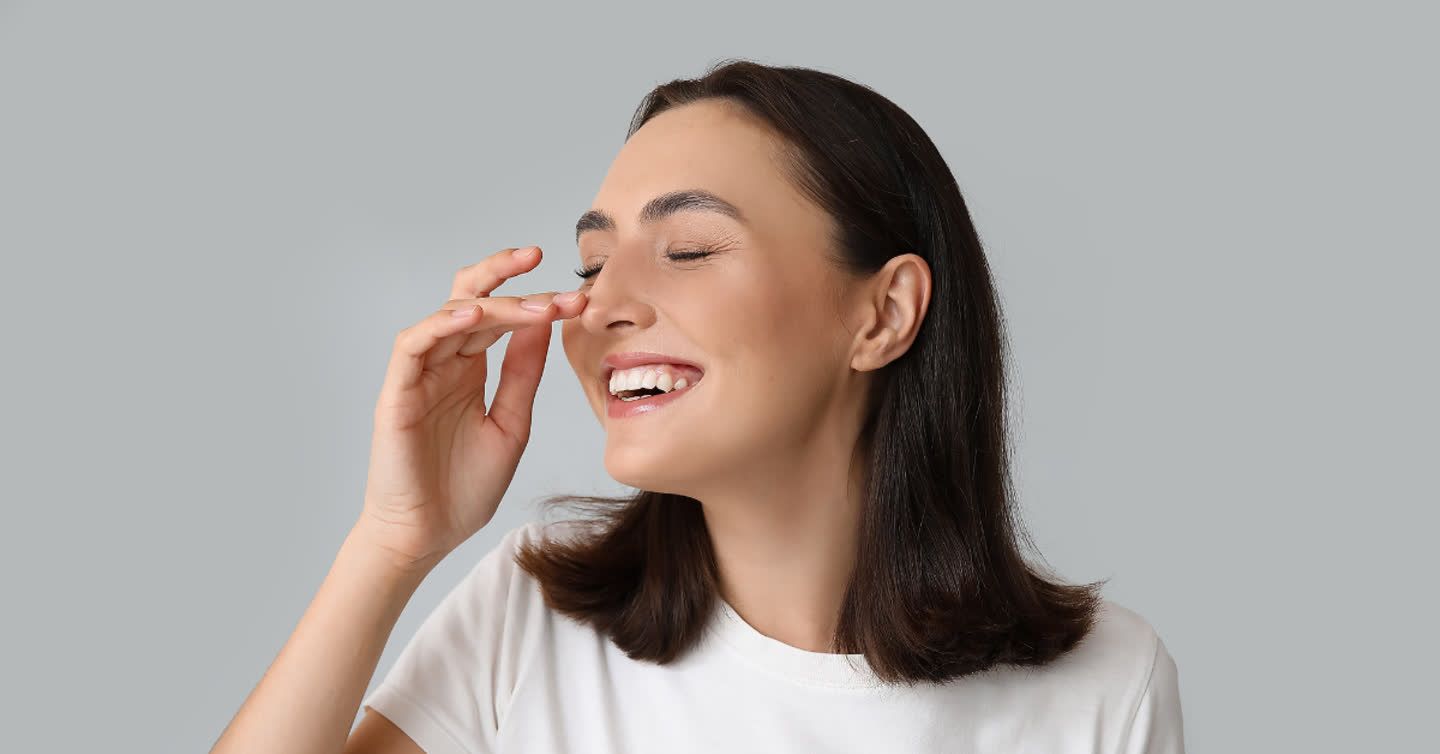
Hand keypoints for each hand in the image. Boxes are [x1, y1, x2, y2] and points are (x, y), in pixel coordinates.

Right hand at [355, 245, 585, 569]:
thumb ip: (523, 375)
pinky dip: (442, 324)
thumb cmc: (464, 488)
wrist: (426, 536)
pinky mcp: (396, 391)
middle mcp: (443, 363)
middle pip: (470, 299)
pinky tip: (474, 316)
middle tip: (543, 261)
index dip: (536, 301)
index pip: (500, 317)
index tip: (577, 297)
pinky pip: (414, 343)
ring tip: (532, 303)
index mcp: (469, 369)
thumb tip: (544, 325)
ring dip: (491, 302)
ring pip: (449, 314)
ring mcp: (418, 374)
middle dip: (507, 277)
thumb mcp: (512, 423)